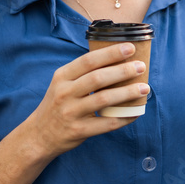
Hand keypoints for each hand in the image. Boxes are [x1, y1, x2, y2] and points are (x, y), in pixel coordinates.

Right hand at [27, 43, 150, 157]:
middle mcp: (64, 93)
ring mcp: (71, 112)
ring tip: (144, 88)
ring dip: (127, 93)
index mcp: (62, 77)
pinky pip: (106, 123)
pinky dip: (124, 118)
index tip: (130, 48)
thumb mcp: (63, 84)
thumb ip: (83, 73)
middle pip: (98, 78)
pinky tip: (136, 113)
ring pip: (103, 99)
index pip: (88, 60)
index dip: (110, 53)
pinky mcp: (78, 130)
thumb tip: (118, 60)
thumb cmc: (58, 104)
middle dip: (123, 71)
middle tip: (141, 67)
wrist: (39, 135)